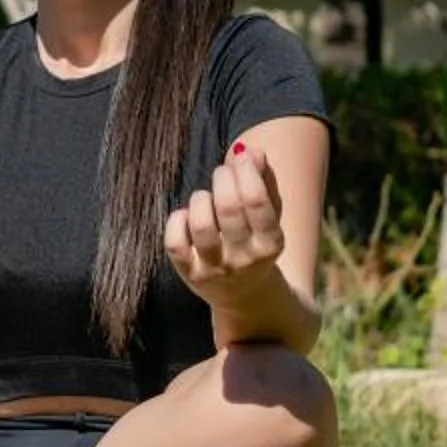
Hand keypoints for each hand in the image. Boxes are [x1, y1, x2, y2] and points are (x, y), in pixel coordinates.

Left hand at [164, 144, 289, 303]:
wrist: (245, 296)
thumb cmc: (254, 241)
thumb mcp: (269, 215)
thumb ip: (263, 180)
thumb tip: (251, 150)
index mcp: (271, 243)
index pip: (257, 201)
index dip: (245, 170)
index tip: (240, 157)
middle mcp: (244, 259)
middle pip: (229, 208)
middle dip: (223, 178)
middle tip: (222, 171)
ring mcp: (215, 268)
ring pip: (201, 224)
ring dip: (201, 199)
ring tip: (205, 196)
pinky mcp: (189, 273)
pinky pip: (175, 243)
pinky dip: (177, 220)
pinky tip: (186, 216)